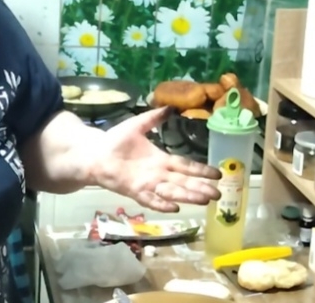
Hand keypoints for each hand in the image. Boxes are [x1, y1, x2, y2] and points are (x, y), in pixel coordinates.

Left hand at [94, 107, 221, 212]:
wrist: (95, 153)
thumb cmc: (115, 141)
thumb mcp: (137, 125)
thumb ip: (153, 118)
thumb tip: (170, 106)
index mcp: (161, 160)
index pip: (186, 166)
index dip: (202, 170)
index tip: (219, 174)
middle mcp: (158, 174)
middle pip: (184, 182)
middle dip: (200, 188)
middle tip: (218, 195)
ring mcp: (148, 184)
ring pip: (172, 192)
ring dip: (188, 196)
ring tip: (204, 200)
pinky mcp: (135, 190)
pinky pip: (151, 199)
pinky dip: (162, 204)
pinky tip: (175, 208)